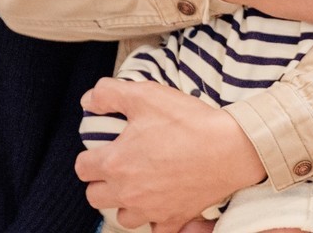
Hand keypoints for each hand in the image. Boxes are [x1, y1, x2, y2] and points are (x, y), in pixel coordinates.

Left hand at [77, 78, 262, 232]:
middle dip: (100, 182)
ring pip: (122, 217)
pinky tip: (159, 203)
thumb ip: (107, 93)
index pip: (82, 169)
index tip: (101, 149)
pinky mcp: (175, 220)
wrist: (230, 146)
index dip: (88, 157)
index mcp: (115, 163)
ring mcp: (152, 210)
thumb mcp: (143, 94)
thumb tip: (88, 101)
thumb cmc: (186, 121)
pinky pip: (156, 231)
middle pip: (95, 197)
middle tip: (116, 166)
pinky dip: (154, 220)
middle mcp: (129, 192)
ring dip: (124, 203)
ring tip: (135, 185)